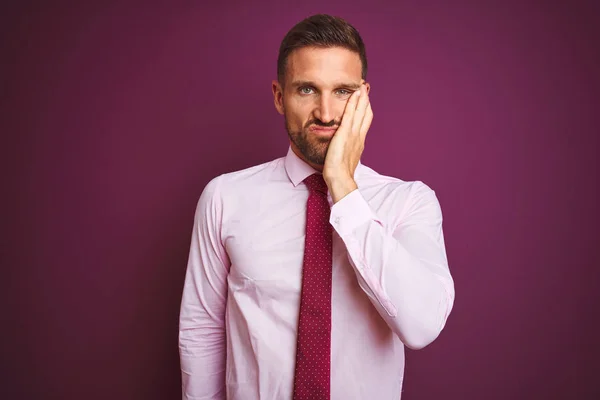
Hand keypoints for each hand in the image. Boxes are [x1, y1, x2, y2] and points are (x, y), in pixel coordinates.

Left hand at [323, 84, 372, 202]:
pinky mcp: (345, 133)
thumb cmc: (340, 173)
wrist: (340, 178)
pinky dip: (353, 103)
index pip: (365, 121)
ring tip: (362, 86)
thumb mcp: (346, 158)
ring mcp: (353, 134)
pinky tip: (354, 94)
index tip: (366, 100)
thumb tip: (345, 148)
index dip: (366, 110)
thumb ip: (347, 150)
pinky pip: (350, 114)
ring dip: (361, 98)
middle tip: (366, 88)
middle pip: (366, 114)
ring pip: (360, 112)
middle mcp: (359, 136)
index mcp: (359, 141)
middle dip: (366, 100)